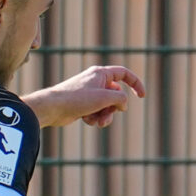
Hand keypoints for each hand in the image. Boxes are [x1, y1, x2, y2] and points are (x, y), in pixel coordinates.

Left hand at [25, 65, 145, 128]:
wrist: (52, 108)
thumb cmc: (76, 99)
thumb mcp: (104, 98)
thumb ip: (120, 99)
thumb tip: (123, 104)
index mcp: (101, 73)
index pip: (124, 74)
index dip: (135, 83)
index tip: (142, 96)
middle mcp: (95, 81)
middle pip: (116, 95)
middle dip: (114, 109)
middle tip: (107, 115)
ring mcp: (89, 93)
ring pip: (107, 106)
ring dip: (105, 116)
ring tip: (97, 122)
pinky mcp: (83, 104)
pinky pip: (97, 112)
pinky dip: (94, 118)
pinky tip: (85, 120)